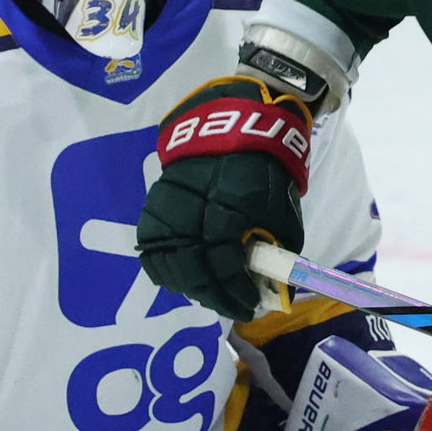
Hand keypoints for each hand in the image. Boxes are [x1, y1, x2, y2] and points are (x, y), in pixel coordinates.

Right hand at [136, 77, 310, 321]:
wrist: (232, 123)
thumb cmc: (264, 167)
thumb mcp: (281, 207)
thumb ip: (276, 247)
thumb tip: (270, 284)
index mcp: (226, 211)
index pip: (224, 266)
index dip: (236, 292)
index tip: (249, 306)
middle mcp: (190, 212)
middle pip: (192, 270)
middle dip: (213, 296)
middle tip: (231, 306)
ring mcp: (167, 208)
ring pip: (166, 262)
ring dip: (187, 286)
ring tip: (208, 294)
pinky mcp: (154, 204)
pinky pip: (150, 246)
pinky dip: (163, 267)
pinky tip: (180, 278)